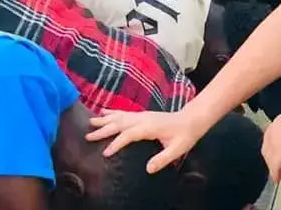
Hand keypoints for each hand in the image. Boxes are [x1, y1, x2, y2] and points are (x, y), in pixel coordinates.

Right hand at [87, 108, 202, 172]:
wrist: (193, 118)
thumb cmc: (185, 134)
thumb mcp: (177, 149)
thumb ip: (163, 159)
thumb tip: (148, 169)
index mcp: (150, 127)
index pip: (129, 134)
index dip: (117, 143)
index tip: (104, 153)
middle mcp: (144, 119)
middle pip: (120, 123)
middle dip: (104, 129)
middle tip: (88, 135)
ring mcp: (143, 115)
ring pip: (121, 116)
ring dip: (106, 119)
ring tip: (90, 121)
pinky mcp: (143, 115)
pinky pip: (125, 113)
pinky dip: (113, 113)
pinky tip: (105, 112)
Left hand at [262, 95, 280, 182]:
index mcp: (277, 122)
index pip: (269, 138)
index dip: (272, 147)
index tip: (276, 153)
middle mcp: (272, 133)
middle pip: (266, 150)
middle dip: (270, 159)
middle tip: (277, 167)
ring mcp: (274, 144)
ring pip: (269, 160)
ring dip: (273, 169)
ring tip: (280, 176)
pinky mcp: (279, 154)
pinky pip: (274, 168)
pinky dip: (275, 175)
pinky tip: (279, 179)